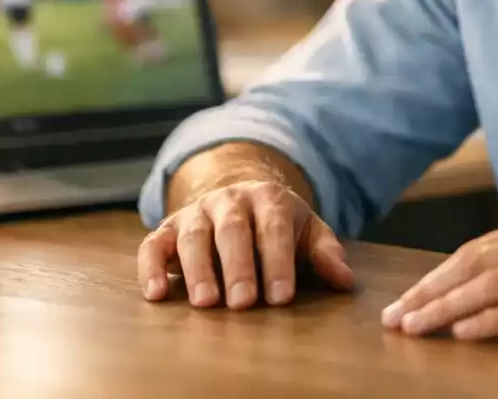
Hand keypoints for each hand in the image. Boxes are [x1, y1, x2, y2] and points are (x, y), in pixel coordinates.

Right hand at [136, 181, 353, 308]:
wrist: (238, 194)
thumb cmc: (276, 223)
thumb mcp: (305, 230)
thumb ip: (324, 252)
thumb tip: (346, 281)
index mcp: (267, 198)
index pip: (273, 227)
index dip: (277, 261)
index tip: (281, 297)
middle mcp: (229, 200)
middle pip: (232, 230)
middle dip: (238, 267)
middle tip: (243, 303)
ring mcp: (196, 212)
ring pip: (193, 235)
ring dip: (198, 269)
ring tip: (206, 303)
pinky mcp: (168, 228)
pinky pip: (153, 244)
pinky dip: (151, 267)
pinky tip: (156, 294)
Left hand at [381, 210, 497, 340]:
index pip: (478, 249)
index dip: (438, 275)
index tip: (408, 299)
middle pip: (473, 262)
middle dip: (428, 291)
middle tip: (395, 317)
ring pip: (490, 284)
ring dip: (446, 307)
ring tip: (415, 328)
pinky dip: (490, 321)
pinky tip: (464, 336)